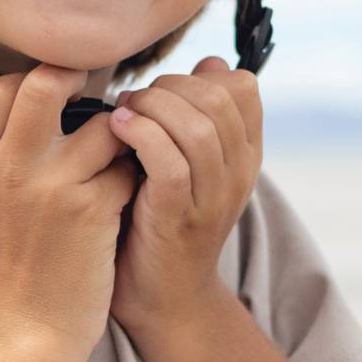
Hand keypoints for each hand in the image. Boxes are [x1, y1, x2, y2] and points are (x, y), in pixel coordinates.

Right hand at [0, 64, 136, 353]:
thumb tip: (25, 104)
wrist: (26, 331)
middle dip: (76, 77)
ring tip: (116, 157)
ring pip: (106, 125)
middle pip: (44, 83)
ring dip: (120, 136)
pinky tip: (125, 197)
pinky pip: (127, 169)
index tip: (52, 96)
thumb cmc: (11, 268)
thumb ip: (0, 156)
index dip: (27, 80)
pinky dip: (131, 179)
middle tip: (94, 92)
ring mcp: (55, 187)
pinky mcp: (92, 211)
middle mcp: (14, 168)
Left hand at [106, 55, 262, 332]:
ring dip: (151, 106)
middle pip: (218, 100)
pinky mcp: (180, 217)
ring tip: (121, 112)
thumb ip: (197, 115)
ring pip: (197, 127)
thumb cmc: (163, 219)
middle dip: (168, 87)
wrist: (162, 299)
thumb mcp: (190, 162)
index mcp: (245, 155)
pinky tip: (116, 129)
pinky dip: (141, 134)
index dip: (198, 76)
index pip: (242, 88)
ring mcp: (212, 197)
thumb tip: (210, 63)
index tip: (162, 91)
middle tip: (133, 99)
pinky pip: (171, 161)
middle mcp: (238, 173)